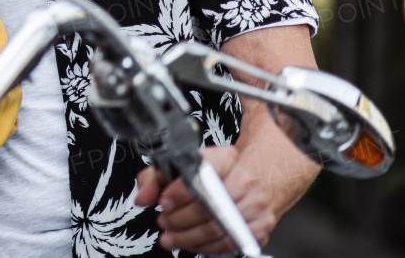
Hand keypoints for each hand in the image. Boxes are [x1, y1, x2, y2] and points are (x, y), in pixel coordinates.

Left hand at [135, 145, 274, 253]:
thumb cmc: (210, 175)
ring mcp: (256, 203)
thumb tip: (143, 197)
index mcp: (225, 158)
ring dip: (189, 237)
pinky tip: (191, 242)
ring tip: (171, 236)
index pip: (202, 175)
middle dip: (179, 219)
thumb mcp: (178, 167)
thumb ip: (154, 178)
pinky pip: (230, 242)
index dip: (180, 192)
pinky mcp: (262, 224)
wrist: (248, 180)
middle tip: (164, 222)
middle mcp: (245, 179)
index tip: (164, 202)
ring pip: (219, 228)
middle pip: (209, 206)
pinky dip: (206, 246)